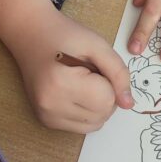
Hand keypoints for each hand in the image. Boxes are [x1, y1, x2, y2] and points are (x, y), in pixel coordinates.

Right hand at [0, 0, 132, 133]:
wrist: (30, 34)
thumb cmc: (64, 35)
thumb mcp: (97, 45)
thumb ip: (118, 72)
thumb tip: (129, 104)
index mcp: (61, 83)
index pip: (107, 100)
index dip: (110, 82)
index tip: (95, 66)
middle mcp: (50, 105)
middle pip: (102, 115)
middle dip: (105, 95)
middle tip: (89, 72)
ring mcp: (46, 116)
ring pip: (94, 125)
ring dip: (97, 106)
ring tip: (82, 82)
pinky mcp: (45, 121)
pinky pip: (81, 127)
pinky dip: (86, 112)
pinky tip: (75, 92)